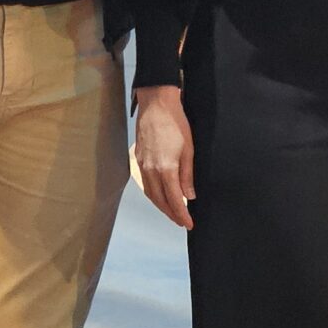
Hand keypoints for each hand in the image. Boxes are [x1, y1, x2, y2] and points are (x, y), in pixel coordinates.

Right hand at [132, 87, 195, 229]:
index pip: (174, 200)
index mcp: (165, 168)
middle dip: (171, 214)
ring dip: (161, 206)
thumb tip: (189, 196)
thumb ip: (187, 175)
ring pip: (150, 193)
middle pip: (160, 201)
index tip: (189, 224)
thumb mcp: (189, 149)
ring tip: (172, 212)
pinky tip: (160, 195)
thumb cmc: (176, 123)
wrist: (156, 104)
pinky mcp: (138, 159)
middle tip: (182, 222)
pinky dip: (153, 194)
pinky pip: (145, 183)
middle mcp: (151, 170)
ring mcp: (142, 164)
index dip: (181, 215)